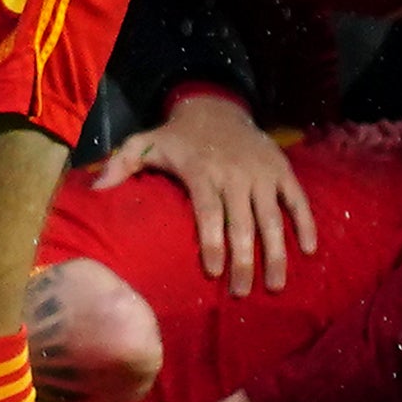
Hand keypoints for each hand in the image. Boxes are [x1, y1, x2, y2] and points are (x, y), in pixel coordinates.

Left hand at [93, 91, 314, 294]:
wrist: (215, 107)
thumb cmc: (176, 136)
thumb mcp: (143, 143)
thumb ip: (119, 166)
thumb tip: (93, 193)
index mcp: (201, 172)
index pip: (208, 213)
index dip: (212, 243)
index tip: (213, 273)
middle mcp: (234, 175)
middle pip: (242, 224)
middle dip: (244, 261)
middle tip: (241, 293)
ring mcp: (261, 174)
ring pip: (272, 219)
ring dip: (275, 254)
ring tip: (274, 286)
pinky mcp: (282, 171)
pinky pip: (297, 201)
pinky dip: (306, 224)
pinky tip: (308, 252)